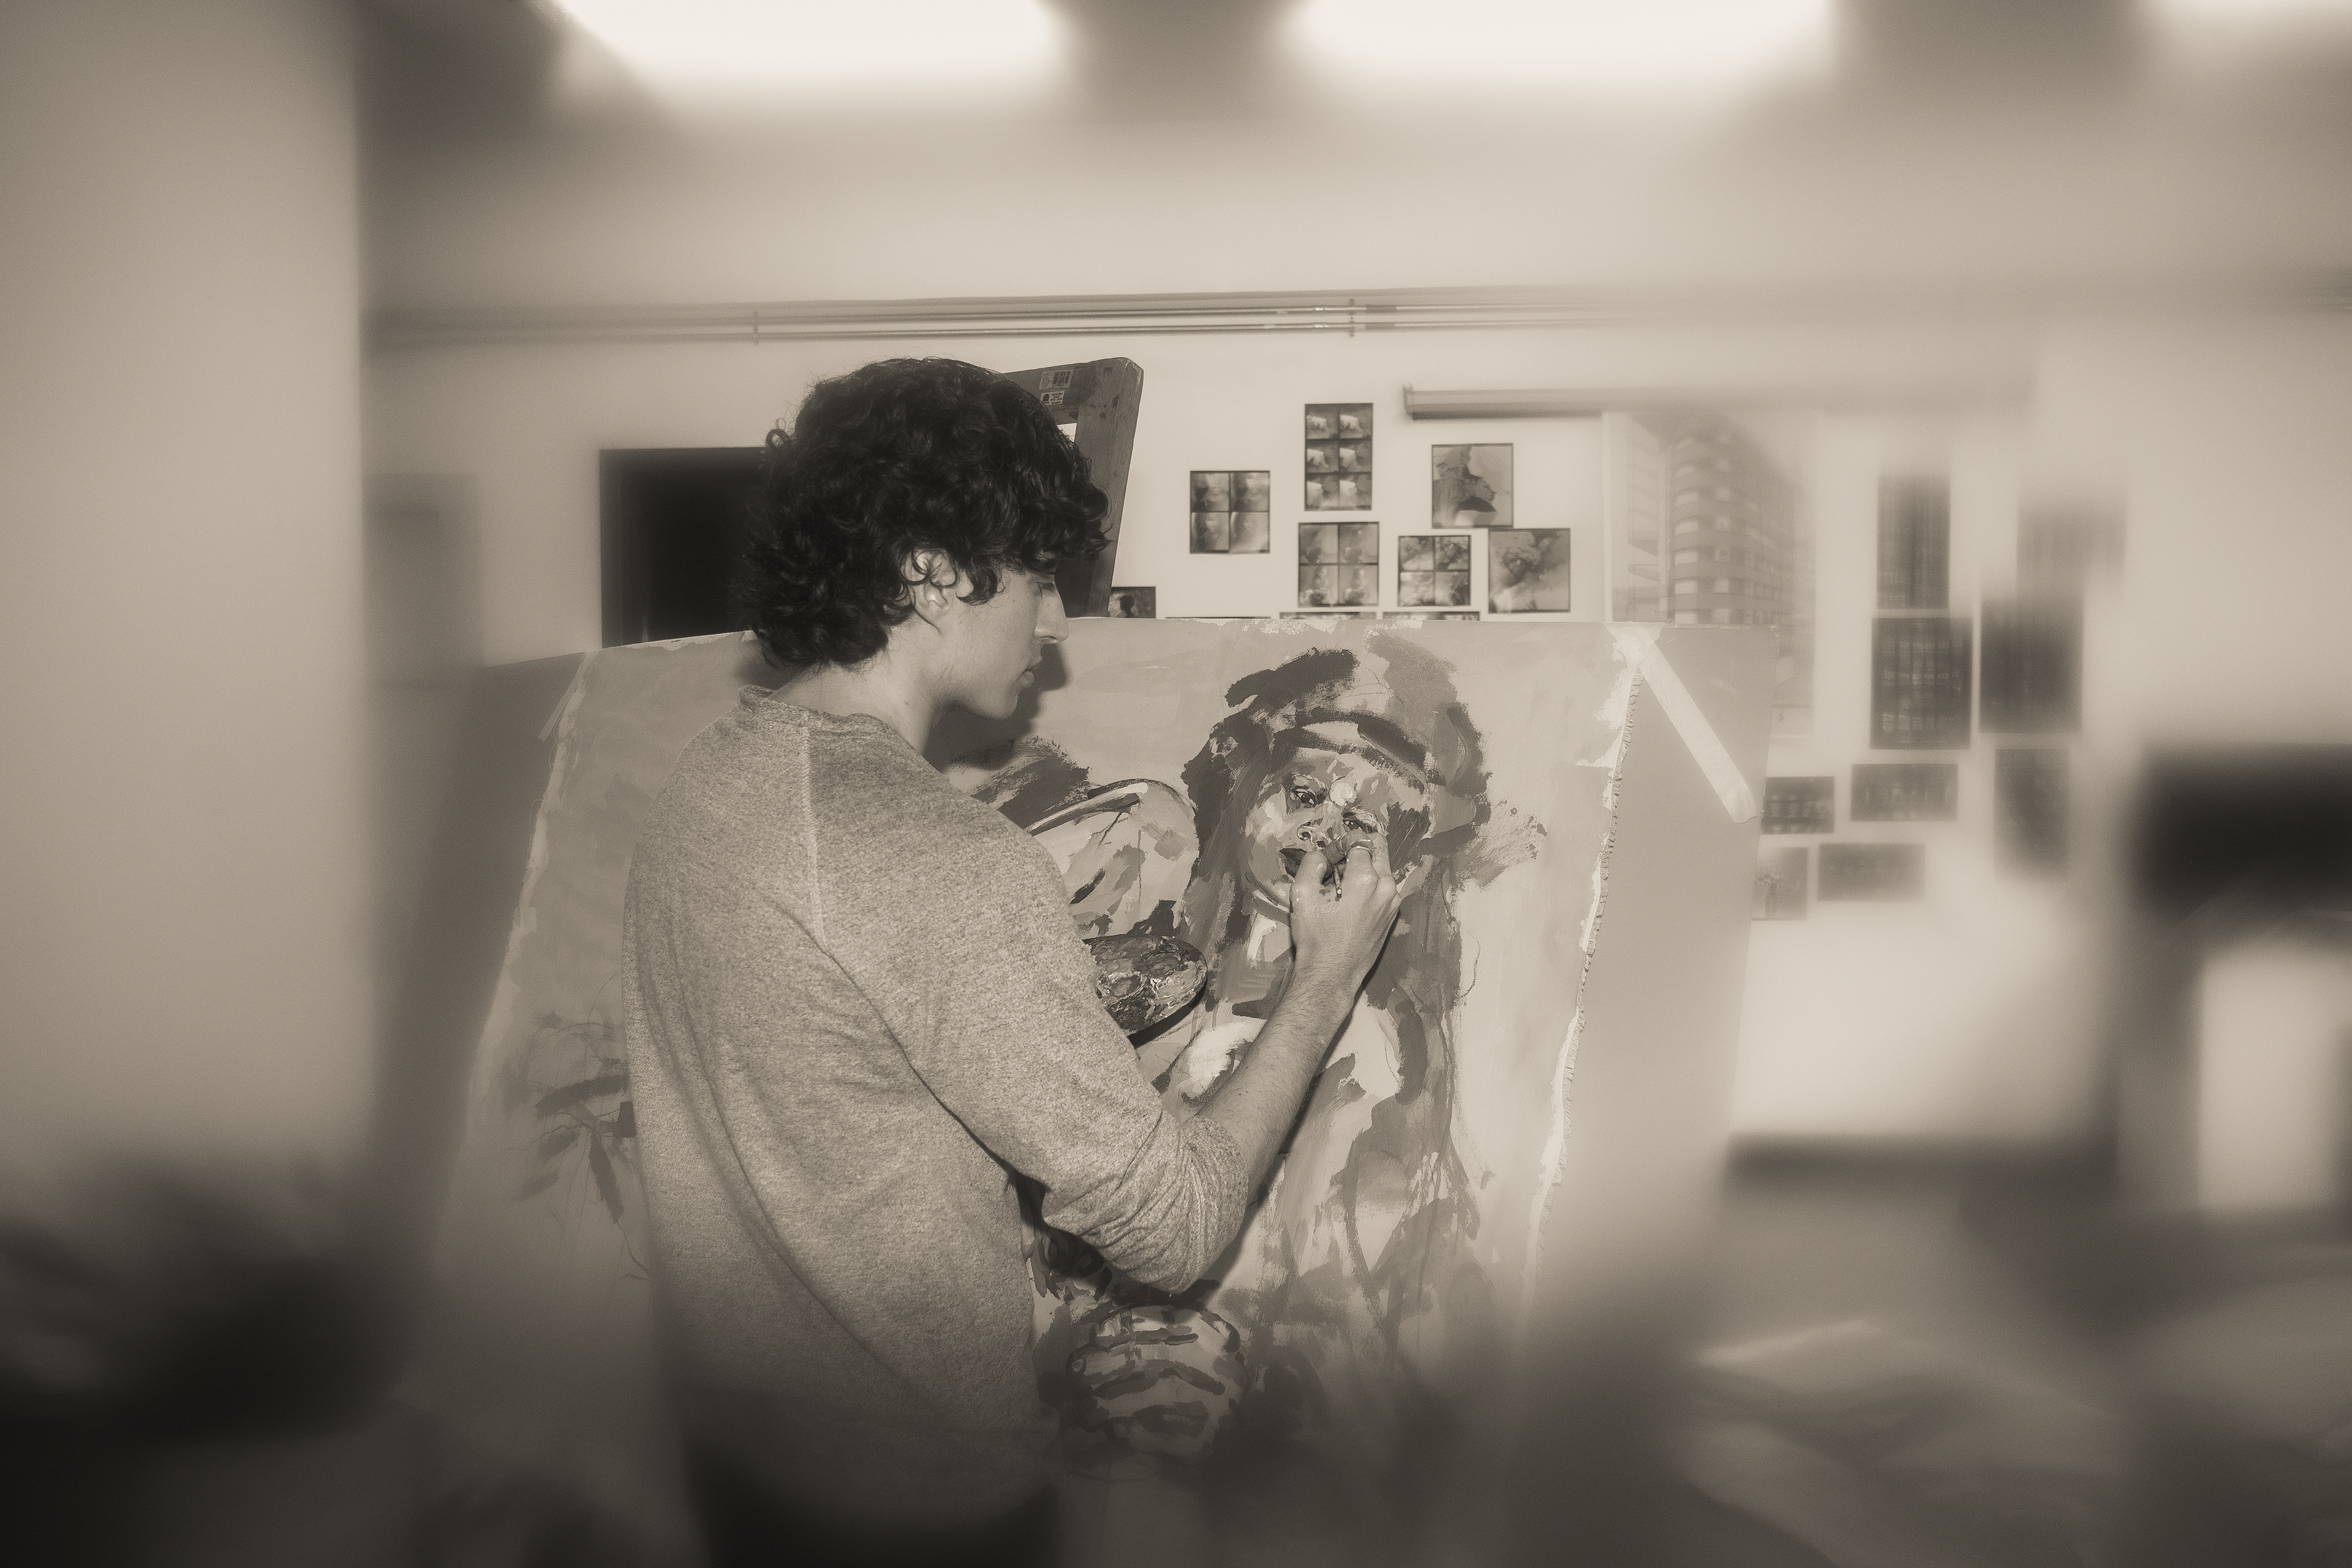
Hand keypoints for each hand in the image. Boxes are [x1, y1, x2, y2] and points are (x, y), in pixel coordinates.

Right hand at [1286, 837, 1409, 996]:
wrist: (1332, 975)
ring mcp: (1393, 903)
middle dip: (1358, 848)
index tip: (1329, 856)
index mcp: (1366, 879)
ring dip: (1365, 867)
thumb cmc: (1315, 938)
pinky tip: (1351, 899)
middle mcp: (1386, 887)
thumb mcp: (1302, 896)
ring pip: (1383, 869)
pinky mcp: (1393, 915)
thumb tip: (1322, 854)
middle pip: (1378, 849)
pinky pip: (1384, 887)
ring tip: (1342, 883)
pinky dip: (1371, 884)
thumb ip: (1311, 864)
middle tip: (1338, 861)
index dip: (1341, 843)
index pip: (1358, 842)